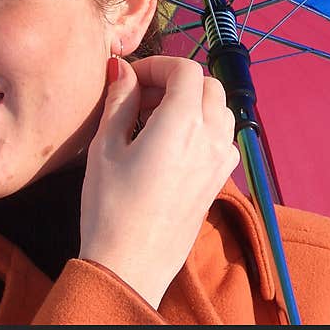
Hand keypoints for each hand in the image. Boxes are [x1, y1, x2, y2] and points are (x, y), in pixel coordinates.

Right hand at [79, 55, 239, 309]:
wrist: (130, 264)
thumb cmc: (111, 207)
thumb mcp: (105, 147)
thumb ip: (119, 101)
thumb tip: (121, 69)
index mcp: (183, 122)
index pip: (185, 70)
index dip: (158, 65)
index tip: (132, 78)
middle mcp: (210, 137)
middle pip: (208, 85)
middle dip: (176, 80)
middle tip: (141, 96)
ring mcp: (220, 161)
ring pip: (221, 110)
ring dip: (194, 102)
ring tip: (156, 118)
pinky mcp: (219, 181)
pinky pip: (224, 138)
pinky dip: (205, 127)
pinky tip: (175, 143)